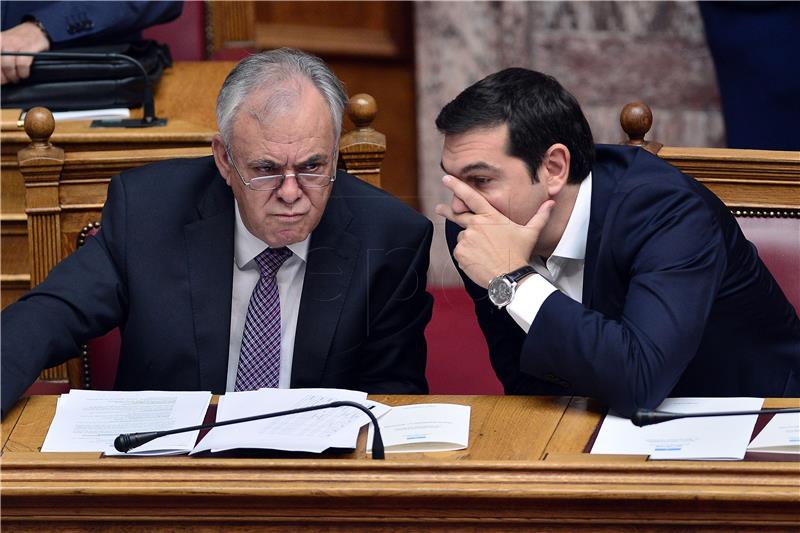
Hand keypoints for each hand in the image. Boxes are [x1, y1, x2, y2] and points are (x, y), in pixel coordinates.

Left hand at [1, 22, 49, 84]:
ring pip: (8, 65)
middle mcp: (2, 41)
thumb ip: (1, 57)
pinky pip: (22, 64)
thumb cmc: (19, 40)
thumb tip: (1, 73)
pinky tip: (24, 74)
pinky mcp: (28, 47)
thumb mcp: (4, 45)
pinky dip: (23, 72)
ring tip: (17, 78)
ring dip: (13, 76)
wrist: (35, 30)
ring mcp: (15, 44)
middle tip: (8, 80)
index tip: (2, 80)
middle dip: (3, 77)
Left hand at [435, 175, 553, 287]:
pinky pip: (460, 252)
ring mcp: (466, 239)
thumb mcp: (530, 233)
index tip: (446, 178)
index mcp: (490, 217)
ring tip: (485, 252)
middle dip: (447, 210)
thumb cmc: (519, 254)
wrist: (509, 277)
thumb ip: (540, 216)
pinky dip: (467, 255)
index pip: (471, 197)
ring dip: (470, 243)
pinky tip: (479, 259)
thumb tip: (551, 203)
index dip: (457, 186)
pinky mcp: (460, 253)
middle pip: (457, 215)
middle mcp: (475, 225)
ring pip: (463, 237)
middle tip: (439, 208)